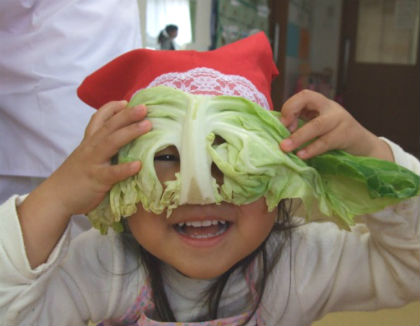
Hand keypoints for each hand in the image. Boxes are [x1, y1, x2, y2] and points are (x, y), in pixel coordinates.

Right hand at [52, 100, 151, 215]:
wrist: (55, 197)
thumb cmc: (74, 178)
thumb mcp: (85, 157)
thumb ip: (100, 149)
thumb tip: (122, 144)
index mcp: (89, 142)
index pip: (99, 119)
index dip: (112, 108)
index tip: (127, 101)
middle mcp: (91, 147)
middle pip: (110, 126)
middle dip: (127, 115)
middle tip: (144, 107)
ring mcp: (93, 162)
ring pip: (112, 142)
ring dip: (130, 132)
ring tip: (147, 126)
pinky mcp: (96, 179)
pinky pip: (112, 172)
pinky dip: (125, 168)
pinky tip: (138, 165)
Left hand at [279, 90, 392, 161]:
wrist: (364, 146)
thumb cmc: (335, 136)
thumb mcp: (318, 125)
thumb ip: (301, 124)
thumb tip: (279, 129)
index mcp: (321, 103)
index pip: (304, 95)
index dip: (290, 106)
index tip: (282, 123)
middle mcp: (331, 107)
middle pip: (308, 101)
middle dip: (289, 115)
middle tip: (278, 134)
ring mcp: (340, 119)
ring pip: (317, 125)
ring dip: (298, 137)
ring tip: (286, 148)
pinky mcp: (347, 134)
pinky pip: (326, 141)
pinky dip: (312, 149)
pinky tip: (302, 155)